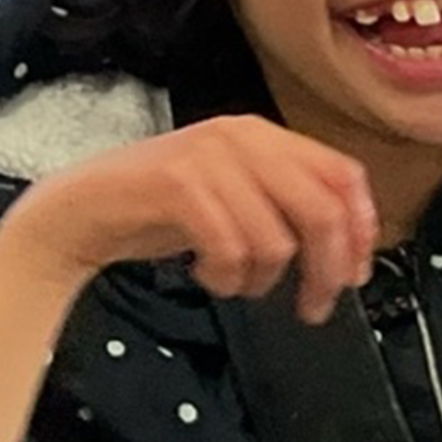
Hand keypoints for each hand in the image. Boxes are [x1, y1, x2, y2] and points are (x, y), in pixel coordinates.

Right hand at [0, 116, 376, 323]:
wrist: (80, 209)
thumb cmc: (159, 211)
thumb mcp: (234, 198)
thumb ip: (285, 205)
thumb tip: (347, 249)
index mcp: (262, 135)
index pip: (343, 176)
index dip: (361, 230)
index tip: (356, 273)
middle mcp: (241, 136)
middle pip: (321, 211)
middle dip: (327, 269)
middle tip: (313, 306)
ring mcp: (208, 158)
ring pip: (275, 239)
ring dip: (259, 279)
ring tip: (233, 282)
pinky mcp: (177, 184)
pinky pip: (230, 248)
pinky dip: (225, 277)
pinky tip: (205, 274)